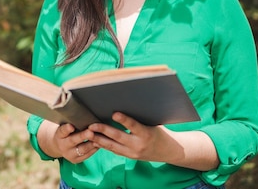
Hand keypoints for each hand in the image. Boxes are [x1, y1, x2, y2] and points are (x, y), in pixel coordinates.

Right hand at [38, 121, 97, 163]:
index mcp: (59, 135)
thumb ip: (71, 119)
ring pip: (83, 149)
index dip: (66, 129)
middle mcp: (63, 146)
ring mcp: (70, 154)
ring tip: (100, 136)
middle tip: (90, 131)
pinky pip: (88, 154)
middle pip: (73, 141)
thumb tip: (80, 104)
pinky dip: (95, 148)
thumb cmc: (67, 130)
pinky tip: (102, 141)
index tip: (71, 126)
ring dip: (92, 142)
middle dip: (82, 136)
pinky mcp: (77, 160)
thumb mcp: (65, 124)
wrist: (60, 145)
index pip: (62, 131)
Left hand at [88, 112, 218, 169]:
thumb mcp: (154, 122)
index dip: (124, 120)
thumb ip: (140, 116)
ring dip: (99, 139)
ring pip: (112, 146)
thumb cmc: (160, 131)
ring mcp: (133, 153)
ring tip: (88, 133)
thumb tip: (126, 100)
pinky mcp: (129, 157)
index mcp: (146, 134)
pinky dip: (104, 145)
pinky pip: (114, 151)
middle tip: (91, 124)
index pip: (134, 126)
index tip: (114, 113)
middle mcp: (139, 145)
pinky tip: (94, 139)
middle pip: (118, 137)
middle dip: (103, 130)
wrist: (169, 151)